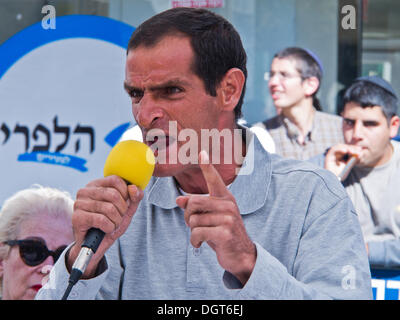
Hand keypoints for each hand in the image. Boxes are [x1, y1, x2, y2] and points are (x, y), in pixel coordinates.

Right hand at [68, 175, 142, 277]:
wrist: (97, 245)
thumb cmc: (110, 224)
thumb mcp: (126, 210)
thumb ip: (134, 198)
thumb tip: (134, 188)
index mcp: (96, 184)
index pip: (116, 180)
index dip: (125, 194)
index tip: (123, 204)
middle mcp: (85, 191)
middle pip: (114, 194)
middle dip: (122, 210)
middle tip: (118, 218)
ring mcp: (79, 204)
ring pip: (109, 208)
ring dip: (116, 221)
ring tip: (112, 224)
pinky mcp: (77, 218)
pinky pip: (101, 220)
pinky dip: (109, 227)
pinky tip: (106, 229)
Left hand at [176, 151, 255, 284]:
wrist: (241, 255)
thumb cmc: (223, 234)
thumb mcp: (210, 219)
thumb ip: (197, 208)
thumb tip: (178, 199)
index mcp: (226, 198)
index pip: (214, 180)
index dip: (207, 167)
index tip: (201, 152)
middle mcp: (228, 205)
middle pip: (194, 202)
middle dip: (188, 216)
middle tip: (193, 225)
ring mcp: (228, 218)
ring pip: (193, 220)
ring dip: (192, 231)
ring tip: (200, 236)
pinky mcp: (225, 233)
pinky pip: (197, 233)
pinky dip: (194, 241)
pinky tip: (199, 245)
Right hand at [324, 144, 361, 179]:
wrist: (332, 180)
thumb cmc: (340, 175)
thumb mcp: (349, 166)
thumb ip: (353, 160)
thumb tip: (360, 153)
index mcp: (341, 157)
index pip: (348, 149)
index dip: (354, 148)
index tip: (360, 150)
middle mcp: (336, 155)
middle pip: (344, 147)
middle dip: (352, 148)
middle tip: (358, 150)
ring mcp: (332, 155)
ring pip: (339, 146)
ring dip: (346, 148)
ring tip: (352, 152)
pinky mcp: (328, 156)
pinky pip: (333, 150)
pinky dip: (339, 149)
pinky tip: (345, 151)